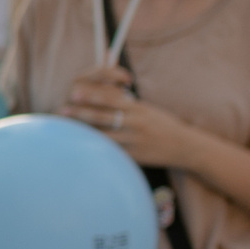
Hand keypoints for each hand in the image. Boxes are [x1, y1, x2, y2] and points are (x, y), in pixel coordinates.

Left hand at [63, 64, 191, 168]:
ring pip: (105, 135)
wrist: (186, 147)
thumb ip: (127, 105)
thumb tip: (104, 96)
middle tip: (63, 109)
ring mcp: (134, 140)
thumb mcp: (147, 110)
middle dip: (82, 112)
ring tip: (68, 130)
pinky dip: (97, 149)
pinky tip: (82, 148)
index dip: (92, 95)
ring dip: (85, 132)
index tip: (74, 92)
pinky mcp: (135, 155)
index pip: (111, 98)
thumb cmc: (163, 126)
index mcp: (138, 108)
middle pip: (104, 116)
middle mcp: (135, 123)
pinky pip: (113, 152)